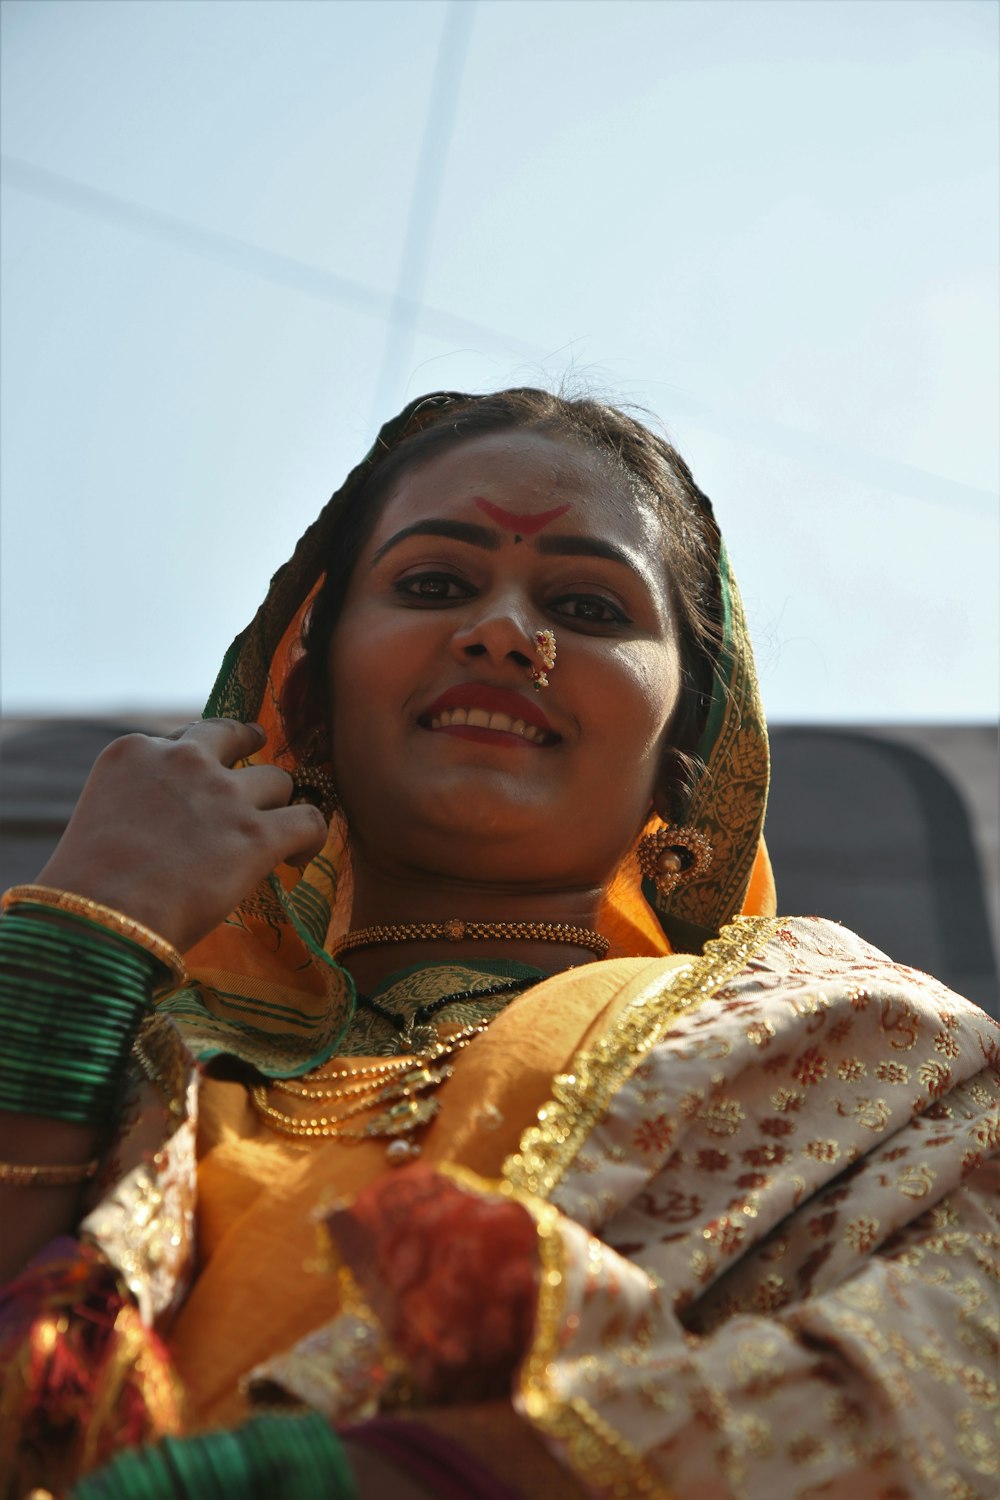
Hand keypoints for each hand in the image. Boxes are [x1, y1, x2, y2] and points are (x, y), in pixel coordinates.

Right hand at [35, 720, 327, 952]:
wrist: (102, 921)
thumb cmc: (87, 890)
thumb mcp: (102, 819)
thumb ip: (139, 803)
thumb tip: (167, 826)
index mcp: (134, 752)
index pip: (183, 739)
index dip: (200, 763)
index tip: (204, 783)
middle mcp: (182, 760)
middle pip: (234, 737)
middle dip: (249, 751)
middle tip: (260, 769)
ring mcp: (224, 794)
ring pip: (278, 781)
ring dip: (277, 806)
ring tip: (277, 837)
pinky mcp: (257, 833)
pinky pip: (309, 819)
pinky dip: (311, 836)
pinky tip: (299, 857)